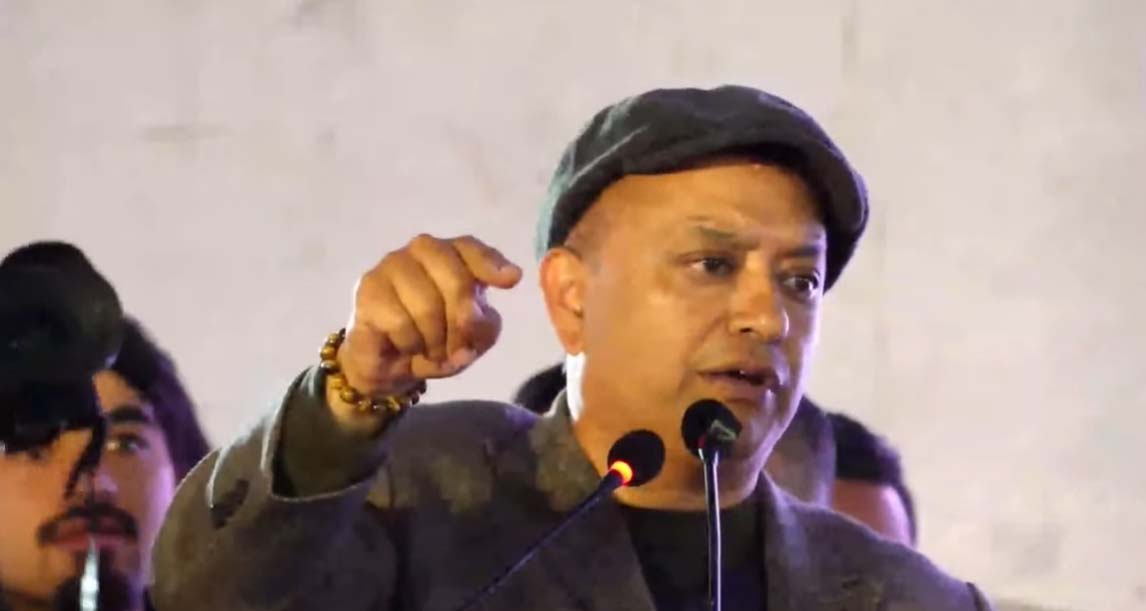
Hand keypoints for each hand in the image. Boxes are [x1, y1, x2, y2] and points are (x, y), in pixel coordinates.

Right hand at [336, 234, 521, 398]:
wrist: (389, 363)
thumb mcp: (473, 339)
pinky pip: (400, 322)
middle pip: (456, 280)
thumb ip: (483, 326)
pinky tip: (405, 346)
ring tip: (430, 350)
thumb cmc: (436, 340)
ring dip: (435, 341)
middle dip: (462, 324)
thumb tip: (472, 319)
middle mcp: (424, 250)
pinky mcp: (369, 287)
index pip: (472, 249)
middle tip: (457, 349)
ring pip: (428, 306)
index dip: (491, 264)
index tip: (512, 280)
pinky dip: (410, 344)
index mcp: (453, 255)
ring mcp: (393, 264)